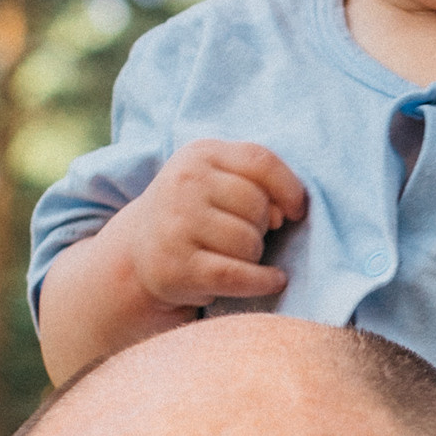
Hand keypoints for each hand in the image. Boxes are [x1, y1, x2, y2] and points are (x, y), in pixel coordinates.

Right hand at [122, 138, 307, 310]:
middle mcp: (184, 184)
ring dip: (255, 255)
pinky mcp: (178, 267)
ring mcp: (177, 225)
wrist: (138, 251)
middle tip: (245, 235)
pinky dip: (263, 281)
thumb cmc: (194, 212)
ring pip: (249, 242)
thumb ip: (257, 184)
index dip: (289, 187)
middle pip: (256, 205)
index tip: (296, 209)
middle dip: (262, 226)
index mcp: (199, 154)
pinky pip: (238, 275)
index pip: (260, 161)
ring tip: (237, 256)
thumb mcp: (218, 181)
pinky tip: (273, 280)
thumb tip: (282, 213)